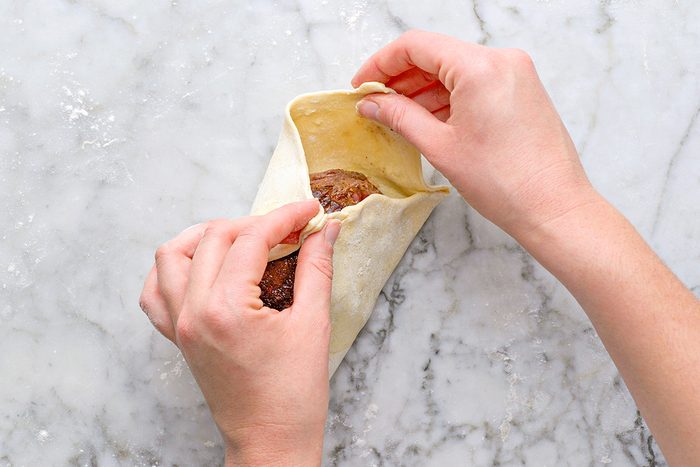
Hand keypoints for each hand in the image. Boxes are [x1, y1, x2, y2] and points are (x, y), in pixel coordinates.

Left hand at [139, 200, 339, 465]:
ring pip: (173, 255)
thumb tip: (326, 231)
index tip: (309, 210)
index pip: (252, 240)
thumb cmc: (294, 395)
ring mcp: (179, 325)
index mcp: (226, 309)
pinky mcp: (177, 337)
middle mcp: (193, 312)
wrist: (270, 441)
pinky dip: (175, 268)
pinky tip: (203, 266)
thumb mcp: (314, 324)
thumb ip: (317, 268)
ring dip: (208, 236)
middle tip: (289, 229)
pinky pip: (156, 290)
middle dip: (254, 224)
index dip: (285, 218)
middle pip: (213, 237)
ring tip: (244, 239)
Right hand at [352, 30, 598, 240]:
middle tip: (375, 103)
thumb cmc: (504, 182)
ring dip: (423, 89)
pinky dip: (448, 97)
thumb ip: (400, 117)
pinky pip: (475, 82)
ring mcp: (516, 74)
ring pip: (455, 69)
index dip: (381, 64)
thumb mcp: (440, 147)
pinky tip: (427, 118)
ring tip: (397, 116)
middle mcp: (502, 60)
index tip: (361, 85)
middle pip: (436, 55)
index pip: (416, 46)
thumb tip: (371, 104)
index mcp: (480, 67)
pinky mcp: (522, 90)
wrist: (554, 206)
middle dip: (401, 78)